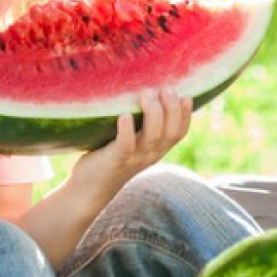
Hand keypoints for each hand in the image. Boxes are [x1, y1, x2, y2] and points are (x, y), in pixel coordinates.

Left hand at [71, 88, 192, 196]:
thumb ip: (142, 125)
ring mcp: (135, 158)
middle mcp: (151, 154)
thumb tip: (146, 91)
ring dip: (153, 113)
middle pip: (171, 132)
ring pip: (153, 136)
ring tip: (147, 94)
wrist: (90, 188)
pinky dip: (127, 130)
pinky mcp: (116, 160)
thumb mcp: (133, 142)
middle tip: (165, 88)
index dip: (186, 115)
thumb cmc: (110, 156)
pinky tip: (125, 115)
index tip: (185, 96)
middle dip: (172, 108)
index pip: (180, 133)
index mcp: (158, 149)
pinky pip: (126, 145)